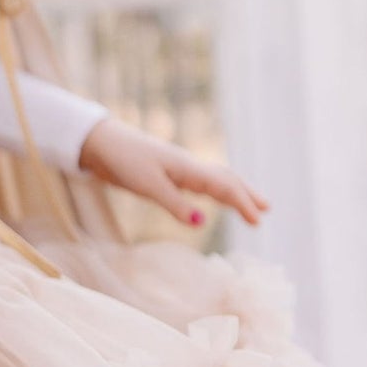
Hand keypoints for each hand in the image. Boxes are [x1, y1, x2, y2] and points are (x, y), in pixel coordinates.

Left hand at [77, 116, 270, 227]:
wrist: (100, 143)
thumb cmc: (123, 161)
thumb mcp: (148, 186)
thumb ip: (174, 204)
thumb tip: (201, 224)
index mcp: (187, 168)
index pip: (224, 186)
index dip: (242, 203)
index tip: (258, 220)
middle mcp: (188, 166)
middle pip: (225, 178)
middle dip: (246, 194)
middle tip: (265, 209)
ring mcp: (178, 168)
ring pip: (214, 179)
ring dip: (233, 191)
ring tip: (248, 203)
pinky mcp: (166, 173)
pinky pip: (199, 182)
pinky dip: (214, 190)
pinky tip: (213, 197)